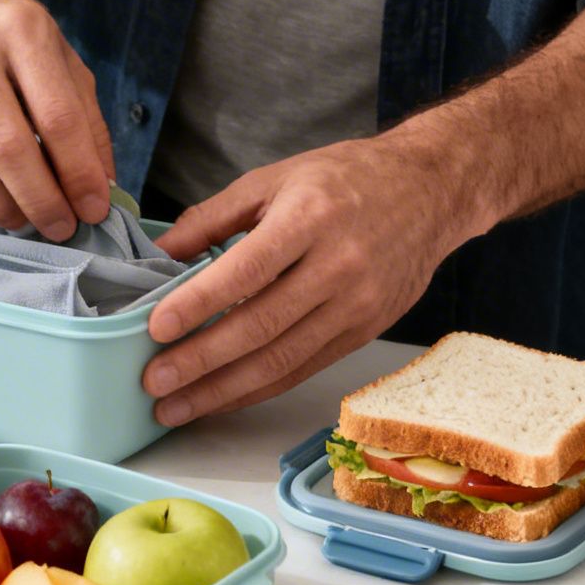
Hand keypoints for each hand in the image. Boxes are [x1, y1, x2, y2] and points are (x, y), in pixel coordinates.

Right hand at [0, 0, 114, 240]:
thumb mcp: (55, 51)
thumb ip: (84, 115)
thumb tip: (101, 185)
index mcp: (20, 29)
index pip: (57, 117)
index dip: (79, 173)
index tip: (94, 209)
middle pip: (7, 148)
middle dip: (41, 201)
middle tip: (60, 227)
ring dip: (2, 207)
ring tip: (25, 220)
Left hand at [141, 128, 493, 424]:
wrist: (431, 191)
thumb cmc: (347, 178)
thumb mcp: (275, 178)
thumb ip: (213, 217)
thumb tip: (160, 255)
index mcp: (310, 218)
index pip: (246, 271)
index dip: (199, 303)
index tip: (156, 327)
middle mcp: (338, 266)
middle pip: (260, 326)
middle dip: (201, 361)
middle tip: (153, 382)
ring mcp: (357, 305)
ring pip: (281, 359)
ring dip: (222, 389)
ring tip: (175, 406)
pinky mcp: (364, 332)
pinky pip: (303, 369)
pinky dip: (258, 388)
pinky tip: (222, 398)